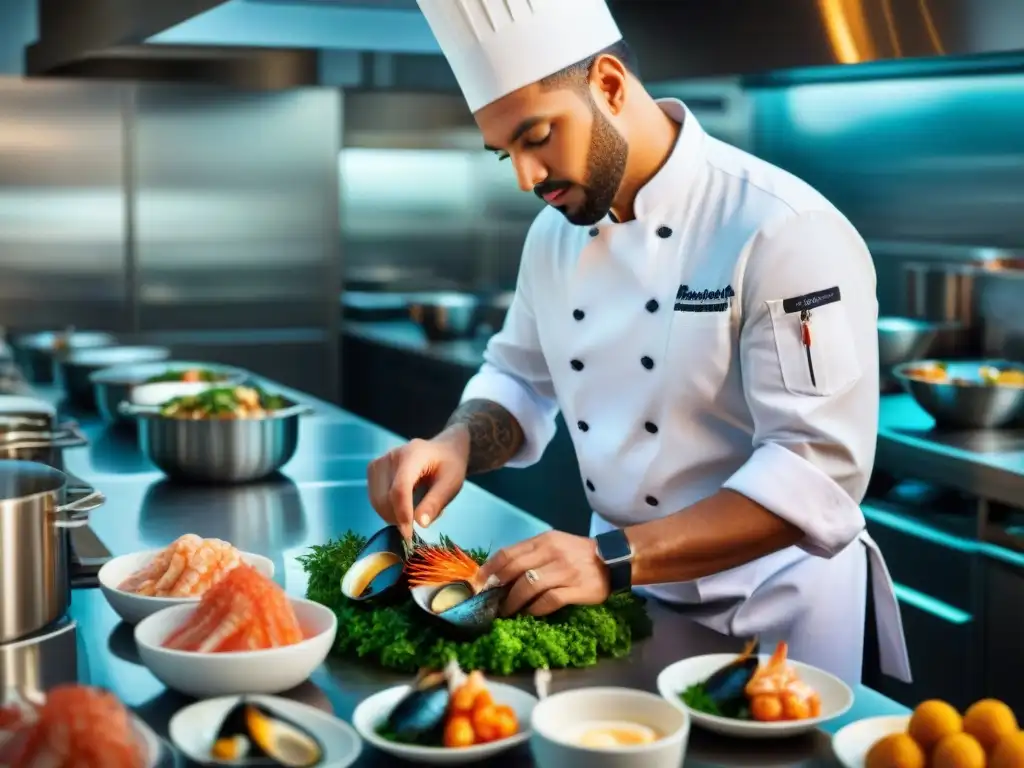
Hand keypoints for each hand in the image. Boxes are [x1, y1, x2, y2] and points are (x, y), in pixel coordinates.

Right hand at [366, 428, 469, 539]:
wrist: (443, 450)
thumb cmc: (449, 466)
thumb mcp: (451, 484)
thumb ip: (435, 503)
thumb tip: (420, 524)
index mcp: (413, 454)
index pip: (400, 489)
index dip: (402, 514)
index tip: (409, 535)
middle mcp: (391, 456)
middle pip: (385, 497)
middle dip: (399, 518)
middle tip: (420, 521)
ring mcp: (380, 462)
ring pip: (377, 500)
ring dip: (392, 515)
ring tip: (415, 510)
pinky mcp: (374, 470)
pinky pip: (375, 498)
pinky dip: (387, 509)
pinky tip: (404, 505)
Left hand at [477, 531, 610, 616]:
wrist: (613, 559)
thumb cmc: (577, 553)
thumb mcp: (553, 545)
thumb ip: (529, 555)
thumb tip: (498, 573)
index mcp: (544, 540)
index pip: (509, 553)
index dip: (489, 569)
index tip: (477, 583)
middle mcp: (553, 553)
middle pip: (515, 569)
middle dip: (497, 587)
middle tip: (488, 601)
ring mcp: (565, 571)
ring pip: (528, 586)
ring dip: (513, 602)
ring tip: (506, 612)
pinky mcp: (577, 589)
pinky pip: (548, 601)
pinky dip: (535, 609)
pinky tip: (529, 614)